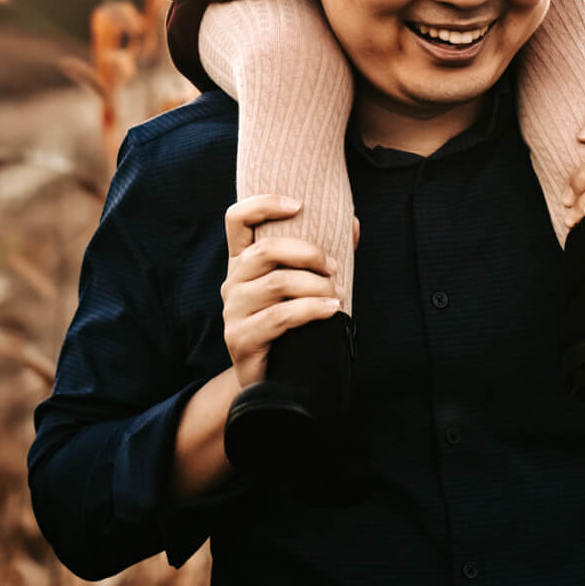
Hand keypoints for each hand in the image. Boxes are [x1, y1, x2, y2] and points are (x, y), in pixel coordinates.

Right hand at [220, 195, 343, 389]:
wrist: (273, 382)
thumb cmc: (291, 326)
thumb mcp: (301, 286)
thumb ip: (320, 255)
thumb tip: (353, 225)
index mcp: (242, 262)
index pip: (236, 219)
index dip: (263, 204)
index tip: (299, 204)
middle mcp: (231, 282)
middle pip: (265, 250)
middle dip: (308, 253)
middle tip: (334, 268)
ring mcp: (232, 311)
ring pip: (277, 283)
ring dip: (316, 285)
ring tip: (337, 293)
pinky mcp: (240, 338)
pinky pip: (280, 317)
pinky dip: (312, 310)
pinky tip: (332, 310)